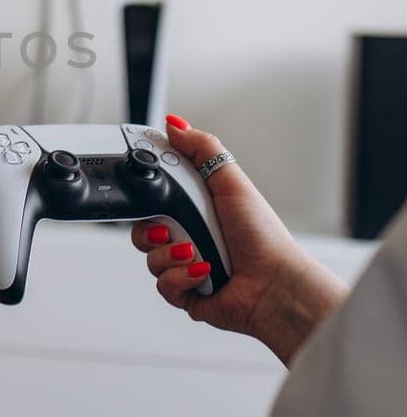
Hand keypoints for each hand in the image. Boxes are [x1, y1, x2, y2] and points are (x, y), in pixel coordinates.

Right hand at [130, 116, 348, 365]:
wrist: (273, 283)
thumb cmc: (263, 236)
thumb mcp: (231, 182)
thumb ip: (203, 149)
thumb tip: (175, 124)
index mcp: (196, 207)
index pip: (155, 194)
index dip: (147, 192)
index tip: (149, 189)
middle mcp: (188, 234)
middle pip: (143, 226)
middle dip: (154, 227)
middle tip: (172, 225)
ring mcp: (184, 264)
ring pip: (149, 257)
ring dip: (171, 254)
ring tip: (196, 252)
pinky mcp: (185, 291)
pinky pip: (162, 284)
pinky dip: (181, 278)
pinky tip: (203, 272)